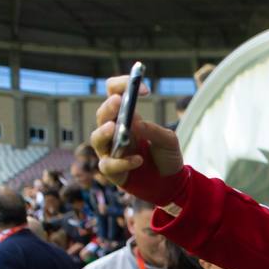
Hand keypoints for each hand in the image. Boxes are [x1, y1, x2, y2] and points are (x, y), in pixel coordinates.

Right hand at [91, 75, 184, 189]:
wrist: (172, 183)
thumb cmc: (167, 157)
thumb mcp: (169, 141)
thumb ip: (154, 131)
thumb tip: (135, 123)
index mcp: (126, 118)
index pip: (114, 93)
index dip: (123, 85)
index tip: (143, 88)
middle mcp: (114, 132)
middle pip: (102, 115)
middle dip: (109, 107)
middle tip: (118, 101)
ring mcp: (110, 151)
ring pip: (97, 138)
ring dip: (104, 132)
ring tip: (115, 128)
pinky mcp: (112, 170)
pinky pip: (109, 164)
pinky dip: (123, 162)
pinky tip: (138, 160)